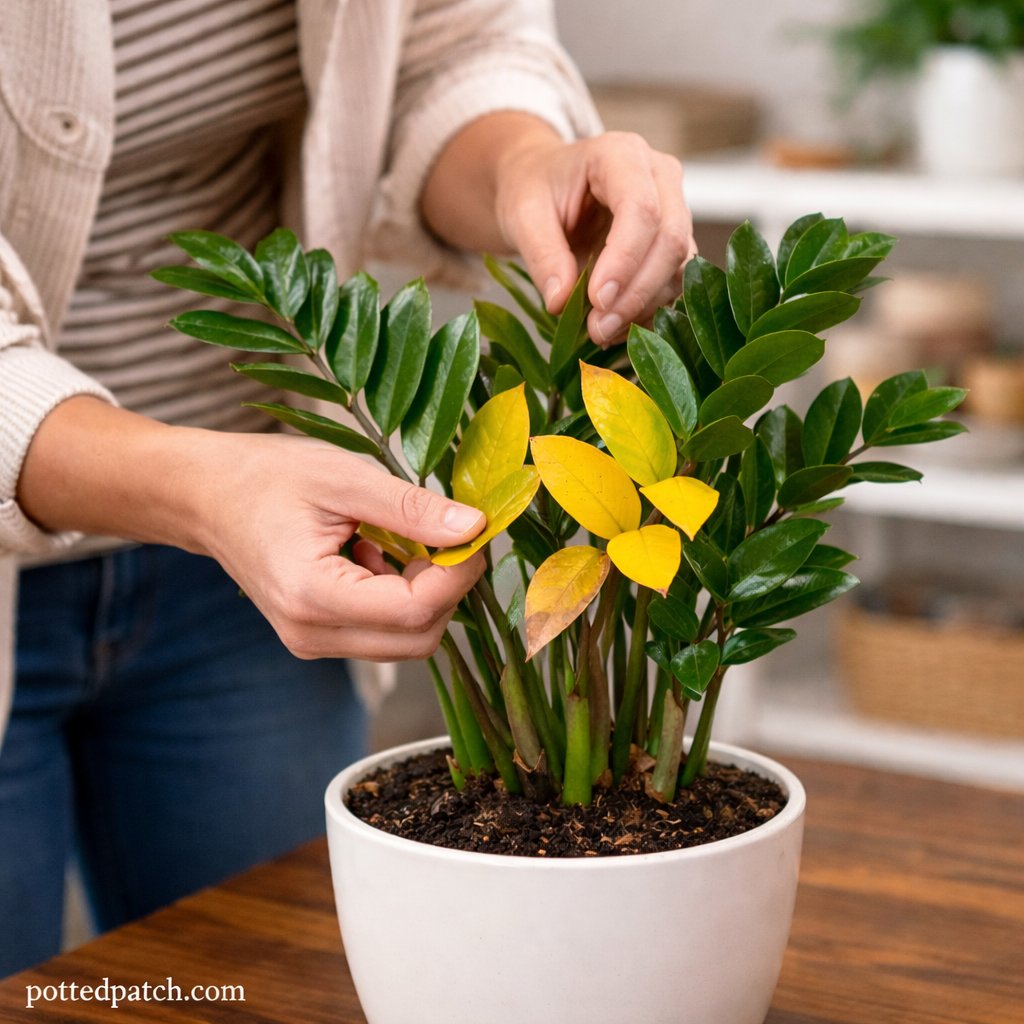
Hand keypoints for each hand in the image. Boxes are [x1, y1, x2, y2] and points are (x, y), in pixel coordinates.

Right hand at [19, 398, 485, 660]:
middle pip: (418, 637)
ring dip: (422, 592)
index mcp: (313, 596)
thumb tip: (475, 527)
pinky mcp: (317, 636)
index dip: (459, 573)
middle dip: (446, 588)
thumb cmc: (265, 478)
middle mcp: (312, 634)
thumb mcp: (344, 479)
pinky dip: (398, 595)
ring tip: (393, 537)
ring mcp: (312, 642)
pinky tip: (373, 552)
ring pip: (405, 639)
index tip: (475, 531)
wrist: (204, 496)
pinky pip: (382, 631)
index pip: (416, 610)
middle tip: (444, 533)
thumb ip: (411, 509)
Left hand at [422, 112, 696, 345]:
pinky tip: (614, 328)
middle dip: (636, 292)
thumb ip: (542, 255)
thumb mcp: (523, 214)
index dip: (624, 259)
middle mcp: (660, 177)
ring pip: (678, 266)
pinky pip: (673, 283)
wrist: (544, 185)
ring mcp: (673, 209)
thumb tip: (561, 302)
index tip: (597, 300)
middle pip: (670, 239)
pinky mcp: (673, 243)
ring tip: (600, 331)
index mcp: (622, 155)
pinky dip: (647, 311)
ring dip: (643, 307)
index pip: (641, 208)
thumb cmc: (534, 189)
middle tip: (598, 328)